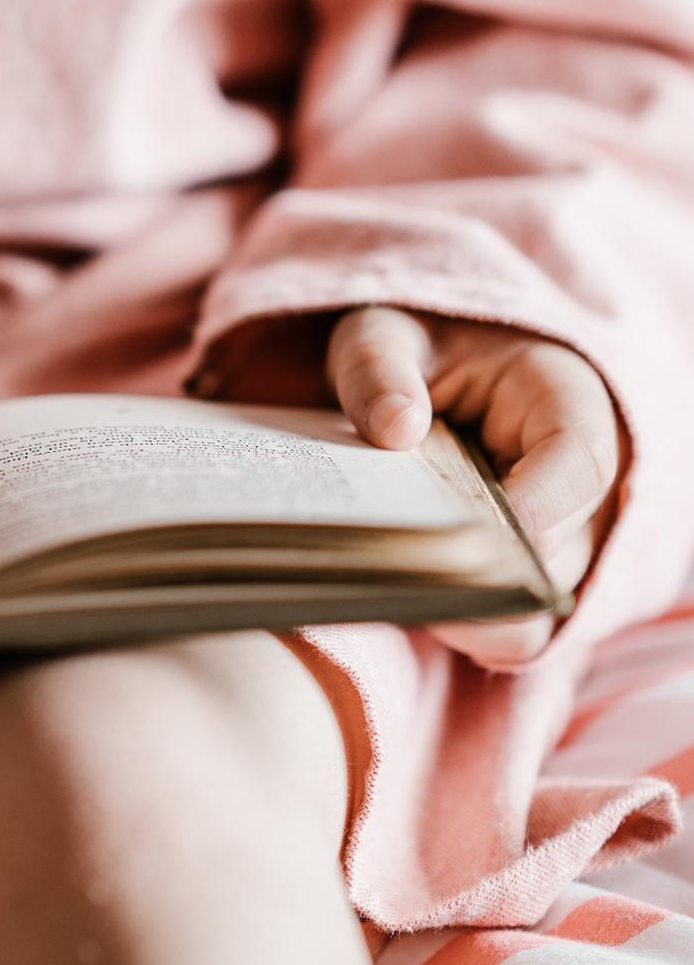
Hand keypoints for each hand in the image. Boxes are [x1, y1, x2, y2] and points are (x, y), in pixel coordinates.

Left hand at [327, 307, 620, 663]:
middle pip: (559, 558)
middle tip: (396, 578)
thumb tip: (393, 427)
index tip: (458, 543)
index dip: (527, 515)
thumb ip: (379, 369)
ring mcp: (567, 537)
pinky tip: (403, 604)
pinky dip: (463, 629)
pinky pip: (513, 631)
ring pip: (538, 611)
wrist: (436, 370)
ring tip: (393, 591)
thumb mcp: (385, 334)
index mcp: (567, 402)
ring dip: (468, 614)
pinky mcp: (531, 577)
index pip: (577, 468)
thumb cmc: (418, 348)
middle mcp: (585, 482)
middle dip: (481, 579)